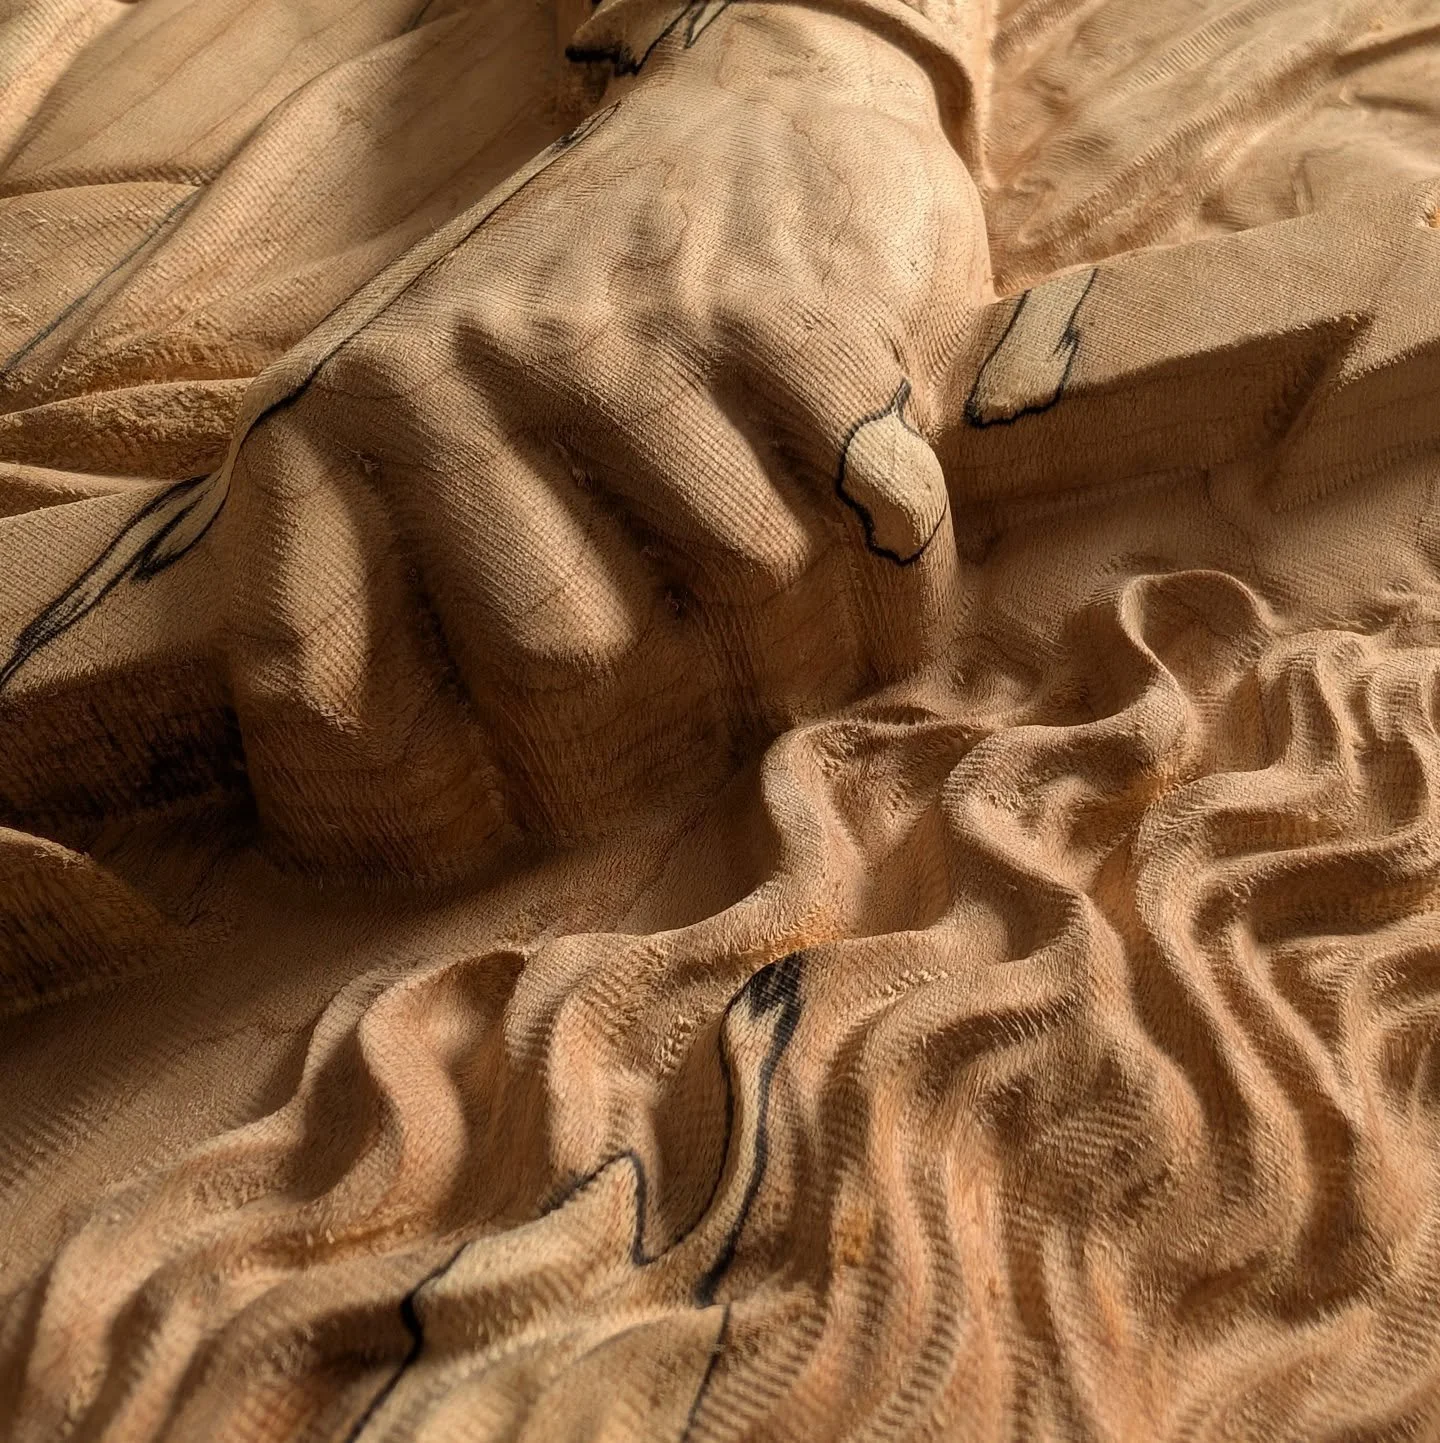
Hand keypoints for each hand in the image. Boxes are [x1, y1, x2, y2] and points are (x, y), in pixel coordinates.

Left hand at [222, 4, 991, 876]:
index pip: (322, 689)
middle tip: (694, 732)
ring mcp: (636, 337)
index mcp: (340, 434)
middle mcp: (462, 377)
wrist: (744, 108)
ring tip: (800, 644)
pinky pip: (873, 522)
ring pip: (752, 592)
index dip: (406, 814)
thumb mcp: (417, 427)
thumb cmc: (577, 329)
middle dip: (655, 742)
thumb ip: (379, 594)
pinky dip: (903, 586)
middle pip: (569, 665)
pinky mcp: (794, 315)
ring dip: (803, 658)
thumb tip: (384, 833)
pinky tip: (886, 575)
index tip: (498, 835)